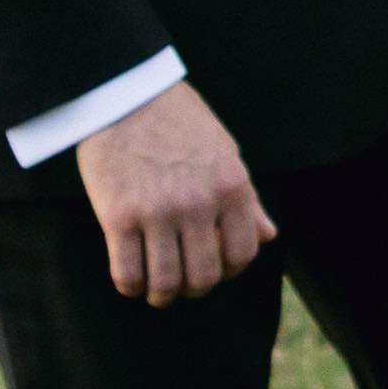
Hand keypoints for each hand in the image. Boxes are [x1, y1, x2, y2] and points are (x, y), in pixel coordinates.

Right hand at [81, 81, 275, 301]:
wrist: (126, 93)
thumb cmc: (178, 121)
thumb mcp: (225, 153)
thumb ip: (246, 200)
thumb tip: (268, 236)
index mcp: (232, 186)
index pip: (243, 252)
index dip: (229, 270)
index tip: (214, 268)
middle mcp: (200, 203)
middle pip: (204, 276)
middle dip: (194, 289)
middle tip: (181, 284)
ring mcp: (159, 212)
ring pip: (166, 282)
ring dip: (161, 295)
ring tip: (156, 291)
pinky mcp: (119, 216)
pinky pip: (128, 272)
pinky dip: (130, 286)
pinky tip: (131, 281)